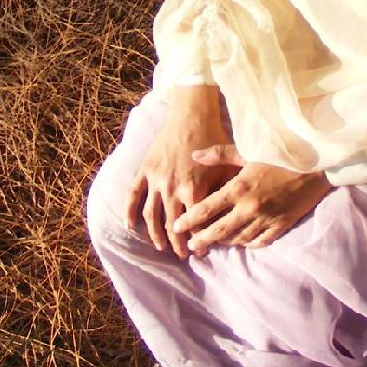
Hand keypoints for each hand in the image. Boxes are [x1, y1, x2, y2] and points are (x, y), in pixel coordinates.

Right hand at [126, 86, 239, 258]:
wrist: (192, 112)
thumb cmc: (214, 136)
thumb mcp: (228, 163)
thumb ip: (229, 189)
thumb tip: (236, 212)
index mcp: (194, 189)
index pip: (195, 225)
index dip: (199, 240)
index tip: (203, 251)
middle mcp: (172, 188)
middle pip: (173, 225)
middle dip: (178, 244)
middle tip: (182, 254)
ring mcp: (156, 180)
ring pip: (152, 216)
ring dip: (156, 235)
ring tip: (162, 247)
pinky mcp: (145, 170)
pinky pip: (133, 195)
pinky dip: (129, 212)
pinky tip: (130, 226)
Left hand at [172, 145, 330, 255]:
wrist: (317, 165)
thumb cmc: (281, 154)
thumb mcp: (249, 151)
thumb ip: (220, 155)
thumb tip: (195, 155)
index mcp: (238, 188)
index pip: (206, 209)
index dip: (188, 220)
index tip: (177, 226)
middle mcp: (249, 208)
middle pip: (218, 231)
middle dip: (201, 240)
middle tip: (190, 246)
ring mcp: (266, 219)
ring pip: (238, 239)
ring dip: (223, 242)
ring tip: (213, 242)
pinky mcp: (281, 225)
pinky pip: (259, 241)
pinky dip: (246, 243)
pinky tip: (240, 241)